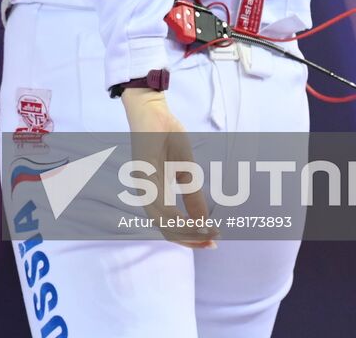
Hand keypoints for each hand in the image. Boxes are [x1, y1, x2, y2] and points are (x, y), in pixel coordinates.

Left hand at [121, 89, 217, 248]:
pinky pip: (158, 203)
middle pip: (166, 228)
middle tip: (212, 243)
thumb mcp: (187, 171)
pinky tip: (192, 222)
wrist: (153, 112)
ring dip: (185, 231)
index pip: (171, 224)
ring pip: (162, 221)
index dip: (190, 236)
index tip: (212, 241)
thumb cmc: (167, 138)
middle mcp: (147, 194)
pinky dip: (177, 217)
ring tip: (206, 235)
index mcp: (157, 193)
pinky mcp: (143, 175)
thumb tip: (204, 222)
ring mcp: (143, 185)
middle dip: (190, 239)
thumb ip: (193, 196)